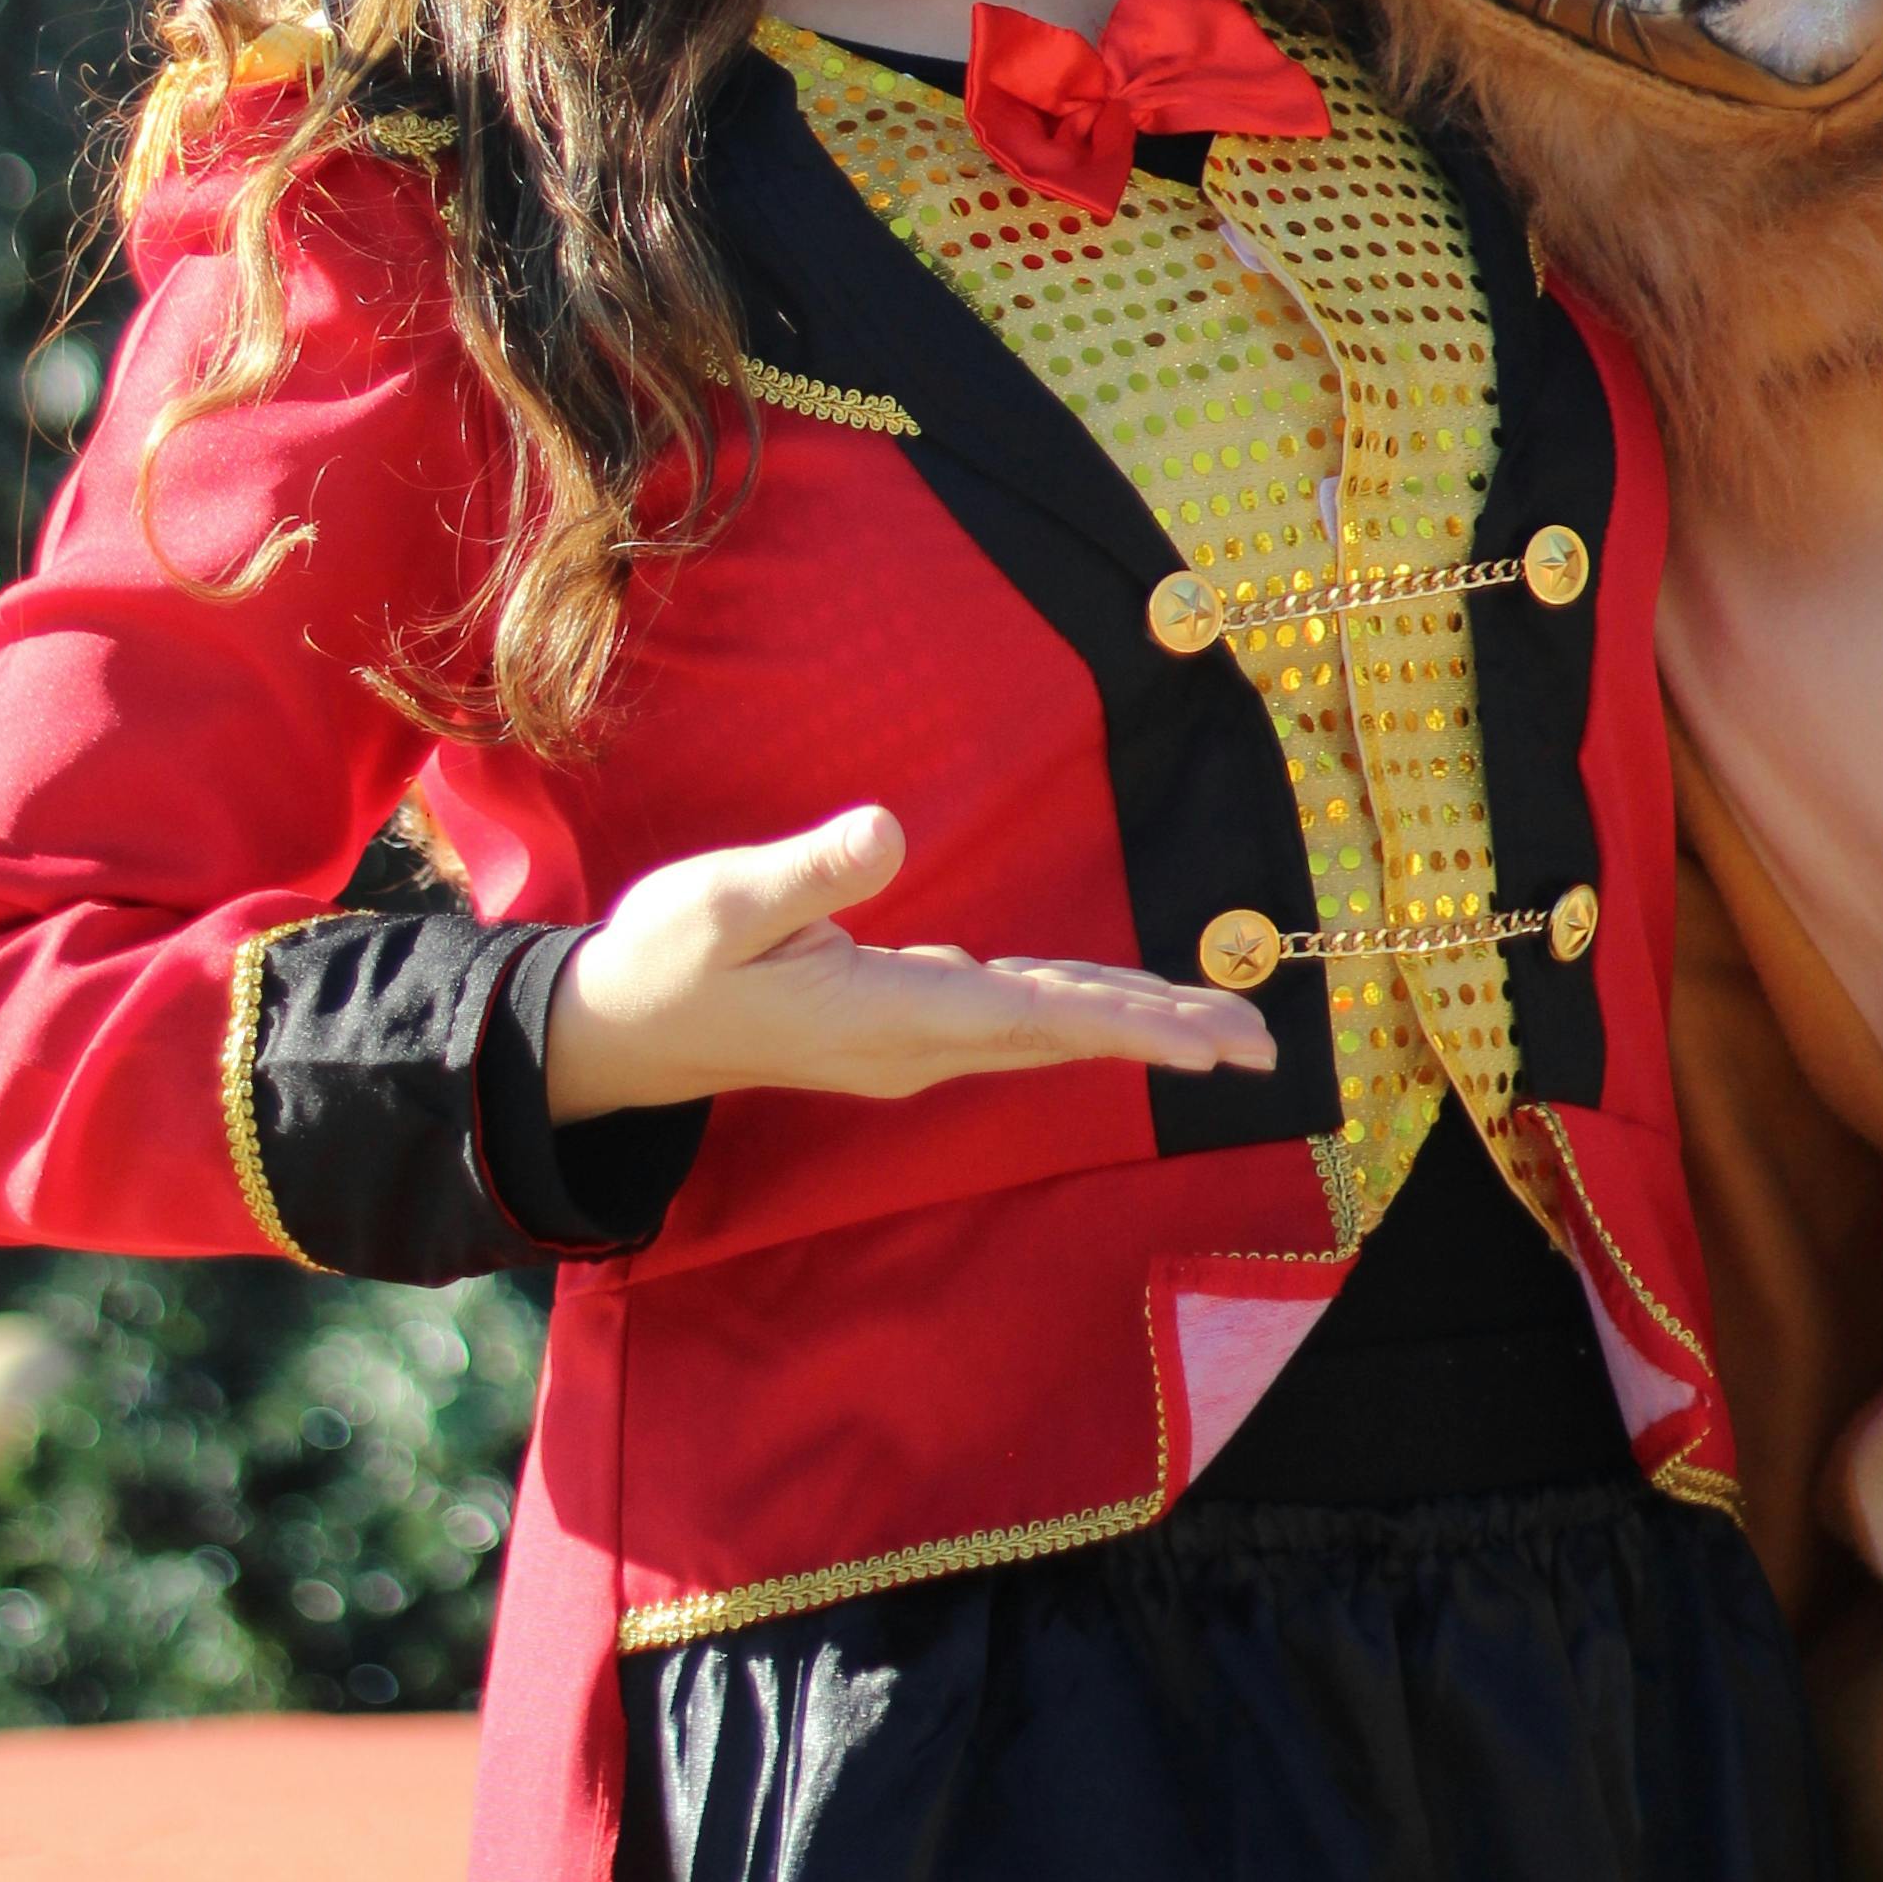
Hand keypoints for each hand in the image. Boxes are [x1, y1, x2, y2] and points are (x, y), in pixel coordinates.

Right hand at [542, 802, 1278, 1120]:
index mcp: (883, 1017)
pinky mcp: (901, 1019)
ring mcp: (911, 1039)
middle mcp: (914, 1043)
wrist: (621, 1030)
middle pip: (1063, 1034)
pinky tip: (1121, 1001)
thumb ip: (807, 870)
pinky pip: (1014, 1014)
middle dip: (1163, 1036)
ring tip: (1222, 1032)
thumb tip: (890, 833)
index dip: (1125, 1024)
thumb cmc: (668, 959)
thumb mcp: (722, 900)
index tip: (1204, 1041)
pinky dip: (1081, 1007)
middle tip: (1261, 1048)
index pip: (1031, 1018)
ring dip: (1134, 1024)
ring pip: (1046, 1026)